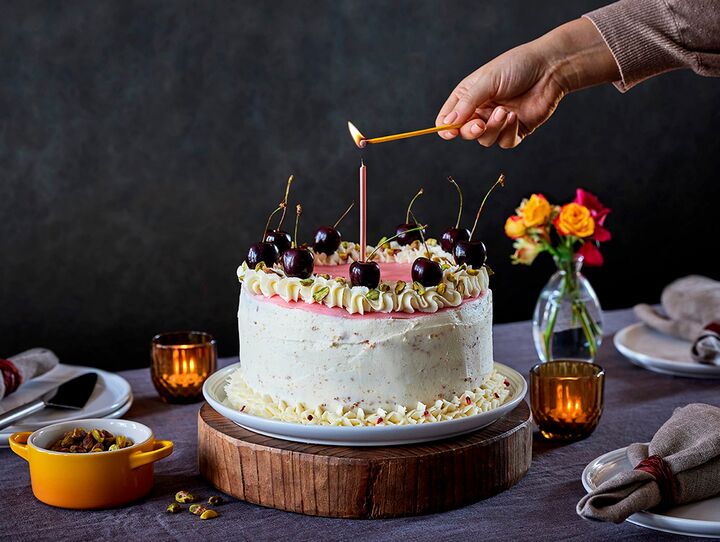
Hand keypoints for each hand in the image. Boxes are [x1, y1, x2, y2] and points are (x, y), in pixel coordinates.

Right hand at [436, 18, 618, 148]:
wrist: (550, 68)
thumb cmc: (517, 66)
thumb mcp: (487, 80)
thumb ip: (467, 103)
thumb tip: (448, 123)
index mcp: (468, 96)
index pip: (448, 118)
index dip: (446, 128)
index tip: (451, 132)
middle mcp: (481, 110)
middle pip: (465, 133)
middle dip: (471, 131)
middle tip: (480, 124)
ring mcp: (498, 122)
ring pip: (485, 140)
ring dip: (493, 129)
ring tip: (505, 112)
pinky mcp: (515, 130)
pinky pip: (504, 142)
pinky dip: (508, 133)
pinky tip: (515, 117)